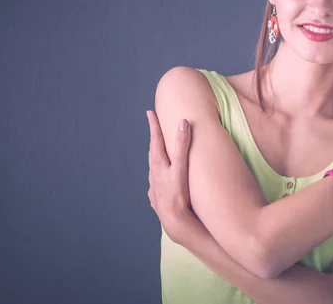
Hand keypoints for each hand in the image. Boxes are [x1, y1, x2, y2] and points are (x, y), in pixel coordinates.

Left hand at [146, 110, 192, 238]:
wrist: (173, 220)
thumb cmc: (178, 193)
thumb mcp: (181, 167)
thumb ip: (182, 145)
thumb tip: (183, 123)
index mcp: (158, 164)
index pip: (155, 139)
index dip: (153, 125)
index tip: (149, 112)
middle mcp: (154, 174)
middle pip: (153, 152)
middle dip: (154, 139)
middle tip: (155, 129)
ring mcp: (154, 186)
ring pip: (154, 168)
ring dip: (157, 158)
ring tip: (159, 154)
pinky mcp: (157, 198)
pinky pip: (156, 184)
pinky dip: (158, 177)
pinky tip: (161, 182)